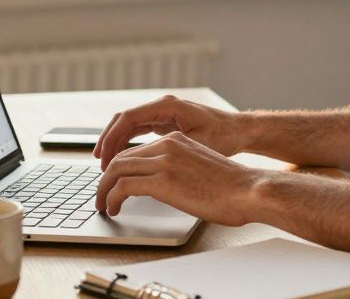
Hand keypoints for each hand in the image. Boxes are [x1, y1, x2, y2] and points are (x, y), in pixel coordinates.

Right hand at [94, 94, 247, 169]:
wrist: (239, 130)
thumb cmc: (224, 137)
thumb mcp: (198, 145)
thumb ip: (173, 151)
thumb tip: (147, 165)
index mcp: (168, 107)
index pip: (129, 118)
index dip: (112, 137)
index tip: (102, 156)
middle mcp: (162, 106)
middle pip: (124, 120)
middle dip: (109, 140)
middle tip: (99, 163)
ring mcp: (162, 113)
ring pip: (129, 125)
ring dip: (116, 142)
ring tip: (105, 165)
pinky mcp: (164, 122)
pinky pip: (138, 130)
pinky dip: (127, 143)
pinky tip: (121, 160)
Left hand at [94, 132, 264, 225]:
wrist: (248, 190)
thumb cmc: (232, 187)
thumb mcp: (200, 168)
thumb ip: (179, 170)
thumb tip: (168, 187)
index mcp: (176, 140)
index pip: (135, 151)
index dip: (119, 169)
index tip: (112, 184)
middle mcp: (166, 145)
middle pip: (121, 158)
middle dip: (105, 179)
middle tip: (101, 196)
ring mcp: (163, 161)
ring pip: (116, 170)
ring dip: (104, 190)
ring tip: (103, 205)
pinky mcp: (162, 180)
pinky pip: (123, 187)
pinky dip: (112, 198)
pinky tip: (114, 209)